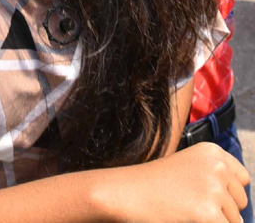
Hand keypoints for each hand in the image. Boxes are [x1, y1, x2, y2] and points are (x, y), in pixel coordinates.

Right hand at [108, 143, 247, 222]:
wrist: (124, 192)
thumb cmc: (152, 185)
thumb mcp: (187, 169)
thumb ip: (215, 179)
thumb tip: (242, 213)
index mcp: (212, 151)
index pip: (242, 179)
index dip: (226, 192)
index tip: (202, 193)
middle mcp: (217, 166)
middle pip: (240, 202)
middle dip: (222, 209)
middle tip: (187, 203)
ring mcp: (213, 189)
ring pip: (235, 221)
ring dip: (214, 221)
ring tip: (184, 211)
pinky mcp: (209, 213)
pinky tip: (185, 219)